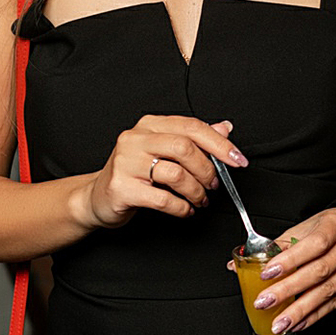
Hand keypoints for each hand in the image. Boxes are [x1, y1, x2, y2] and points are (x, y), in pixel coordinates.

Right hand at [80, 116, 246, 228]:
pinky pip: (163, 199)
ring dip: (196, 192)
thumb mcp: (163, 151)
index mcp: (149, 125)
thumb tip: (224, 128)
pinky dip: (181, 207)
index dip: (219, 144)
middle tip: (214, 185)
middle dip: (207, 170)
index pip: (191, 126)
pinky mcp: (122, 188)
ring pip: (176, 174)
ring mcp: (126, 163)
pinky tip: (185, 210)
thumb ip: (193, 139)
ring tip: (199, 200)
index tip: (238, 160)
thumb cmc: (134, 173)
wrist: (97, 197)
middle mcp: (135, 139)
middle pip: (185, 148)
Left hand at [238, 204, 335, 333]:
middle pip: (320, 271)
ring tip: (280, 322)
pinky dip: (316, 314)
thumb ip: (280, 244)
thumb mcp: (310, 225)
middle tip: (265, 302)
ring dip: (301, 310)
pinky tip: (299, 323)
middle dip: (289, 290)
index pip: (315, 243)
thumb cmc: (334, 226)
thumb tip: (243, 259)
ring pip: (329, 291)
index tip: (267, 273)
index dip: (290, 260)